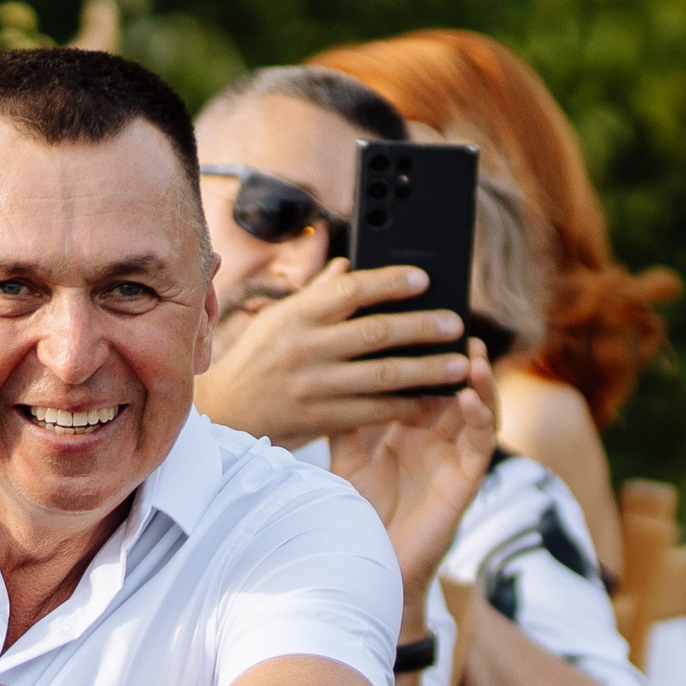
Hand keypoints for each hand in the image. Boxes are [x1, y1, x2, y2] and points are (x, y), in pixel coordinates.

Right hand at [196, 261, 469, 444]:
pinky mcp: (320, 419)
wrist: (224, 415)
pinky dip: (407, 406)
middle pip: (374, 333)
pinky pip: (374, 411)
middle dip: (421, 327)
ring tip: (460, 364)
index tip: (423, 279)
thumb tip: (348, 267)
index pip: (349, 290)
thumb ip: (315, 295)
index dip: (389, 282)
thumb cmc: (256, 360)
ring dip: (427, 370)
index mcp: (293, 317)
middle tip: (456, 324)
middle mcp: (303, 349)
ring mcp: (312, 386)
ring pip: (382, 375)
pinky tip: (432, 400)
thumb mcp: (276, 321)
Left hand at [330, 339, 498, 600]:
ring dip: (478, 379)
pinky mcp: (464, 481)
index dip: (425, 351)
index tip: (420, 314)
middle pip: (453, 387)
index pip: (422, 380)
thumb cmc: (354, 509)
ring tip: (472, 350)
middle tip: (455, 318)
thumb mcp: (346, 453)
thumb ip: (347, 414)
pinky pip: (479, 443)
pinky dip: (478, 417)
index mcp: (407, 428)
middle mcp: (434, 438)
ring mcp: (452, 458)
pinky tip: (469, 396)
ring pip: (476, 409)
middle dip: (455, 356)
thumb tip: (332, 366)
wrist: (362, 560)